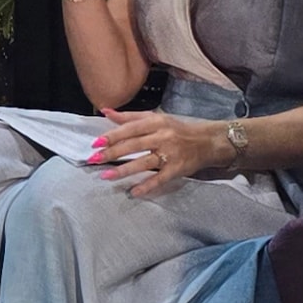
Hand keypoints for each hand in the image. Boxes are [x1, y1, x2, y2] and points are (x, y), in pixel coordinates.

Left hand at [84, 111, 228, 198]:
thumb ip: (130, 117)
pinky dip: (146, 186)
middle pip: (134, 145)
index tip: (95, 143)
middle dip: (112, 153)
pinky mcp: (177, 170)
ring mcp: (170, 154)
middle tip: (93, 160)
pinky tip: (133, 192)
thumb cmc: (177, 129)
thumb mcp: (156, 118)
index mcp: (156, 122)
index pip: (130, 129)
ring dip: (123, 170)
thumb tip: (105, 111)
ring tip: (105, 176)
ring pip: (143, 163)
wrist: (208, 142)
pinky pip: (159, 179)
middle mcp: (163, 137)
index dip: (112, 136)